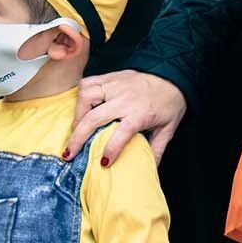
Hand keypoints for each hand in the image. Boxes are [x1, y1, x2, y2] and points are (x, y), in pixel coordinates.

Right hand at [64, 69, 186, 165]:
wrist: (172, 73)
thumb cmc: (169, 102)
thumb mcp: (167, 128)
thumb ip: (157, 149)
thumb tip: (150, 169)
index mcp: (140, 113)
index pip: (121, 133)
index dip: (111, 149)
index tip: (103, 163)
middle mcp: (124, 98)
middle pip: (94, 117)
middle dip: (78, 137)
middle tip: (69, 153)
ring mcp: (115, 85)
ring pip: (85, 96)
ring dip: (77, 114)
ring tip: (76, 129)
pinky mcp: (110, 77)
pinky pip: (87, 83)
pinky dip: (80, 96)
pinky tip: (80, 109)